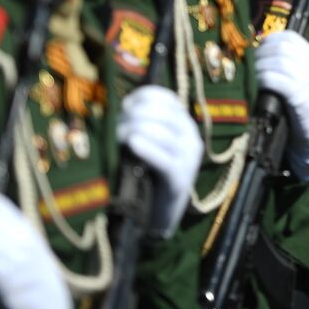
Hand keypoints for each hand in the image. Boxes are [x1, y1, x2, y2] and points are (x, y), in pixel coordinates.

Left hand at [117, 85, 202, 234]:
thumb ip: (143, 123)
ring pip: (164, 134)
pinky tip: (132, 143)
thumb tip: (120, 105)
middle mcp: (191, 137)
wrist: (161, 211)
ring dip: (137, 129)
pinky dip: (147, 148)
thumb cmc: (149, 172)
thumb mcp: (151, 142)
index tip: (124, 105)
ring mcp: (189, 159)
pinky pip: (164, 160)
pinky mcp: (180, 180)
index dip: (143, 96)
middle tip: (116, 125)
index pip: (166, 98)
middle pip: (164, 114)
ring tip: (119, 135)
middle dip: (136, 115)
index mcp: (185, 124)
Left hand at [254, 31, 308, 181]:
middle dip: (260, 54)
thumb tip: (255, 52)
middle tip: (247, 66)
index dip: (267, 41)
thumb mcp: (301, 84)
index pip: (288, 37)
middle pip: (281, 47)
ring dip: (258, 68)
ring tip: (249, 77)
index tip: (255, 52)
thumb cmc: (303, 113)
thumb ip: (287, 67)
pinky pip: (275, 79)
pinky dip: (262, 80)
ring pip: (277, 62)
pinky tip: (256, 87)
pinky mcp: (301, 97)